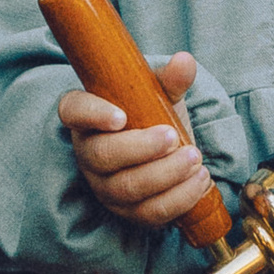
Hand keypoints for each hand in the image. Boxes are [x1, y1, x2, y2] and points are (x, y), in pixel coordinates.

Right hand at [61, 51, 209, 226]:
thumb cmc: (152, 116)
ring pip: (127, 188)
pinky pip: (149, 212)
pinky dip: (178, 198)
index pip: (74, 111)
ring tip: (195, 158)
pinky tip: (199, 179)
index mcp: (87, 116)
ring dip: (165, 175)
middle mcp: (89, 153)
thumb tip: (184, 61)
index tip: (121, 116)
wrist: (167, 151)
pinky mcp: (128, 211)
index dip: (92, 114)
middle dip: (141, 148)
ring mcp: (105, 186)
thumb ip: (170, 79)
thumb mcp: (159, 94)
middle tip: (173, 137)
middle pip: (103, 156)